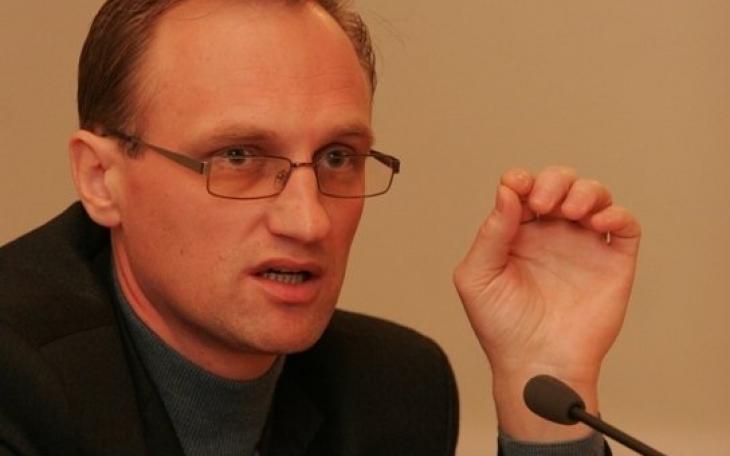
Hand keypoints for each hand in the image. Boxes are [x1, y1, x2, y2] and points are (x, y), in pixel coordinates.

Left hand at [453, 166, 640, 440]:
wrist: (537, 364)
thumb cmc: (501, 326)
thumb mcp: (478, 276)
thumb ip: (491, 232)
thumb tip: (507, 191)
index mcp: (516, 233)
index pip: (523, 189)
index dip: (522, 180)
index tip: (519, 187)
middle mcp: (551, 234)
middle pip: (561, 183)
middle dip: (555, 181)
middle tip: (544, 203)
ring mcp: (583, 246)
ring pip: (594, 196)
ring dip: (585, 191)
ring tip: (572, 211)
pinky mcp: (612, 262)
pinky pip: (625, 225)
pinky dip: (616, 214)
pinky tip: (597, 224)